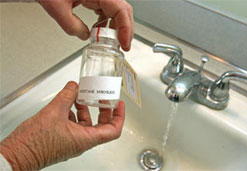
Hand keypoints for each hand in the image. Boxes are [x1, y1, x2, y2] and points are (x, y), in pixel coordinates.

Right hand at [0, 81, 124, 169]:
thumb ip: (66, 96)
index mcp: (85, 139)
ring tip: (80, 96)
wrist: (17, 154)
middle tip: (102, 98)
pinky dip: (74, 112)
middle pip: (101, 125)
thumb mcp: (54, 112)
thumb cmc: (34, 143)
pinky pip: (74, 124)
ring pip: (86, 123)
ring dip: (85, 109)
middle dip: (103, 110)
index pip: (113, 130)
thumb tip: (74, 86)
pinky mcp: (63, 138)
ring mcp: (72, 140)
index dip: (119, 116)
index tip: (119, 105)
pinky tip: (67, 104)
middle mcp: (81, 141)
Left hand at [38, 0, 133, 50]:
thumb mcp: (56, 7)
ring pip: (116, 12)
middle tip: (122, 45)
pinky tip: (98, 30)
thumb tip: (85, 36)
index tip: (124, 43)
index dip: (126, 29)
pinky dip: (106, 22)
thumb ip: (71, 26)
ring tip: (107, 40)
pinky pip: (107, 10)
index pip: (121, 10)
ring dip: (115, 27)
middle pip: (123, 11)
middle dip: (124, 30)